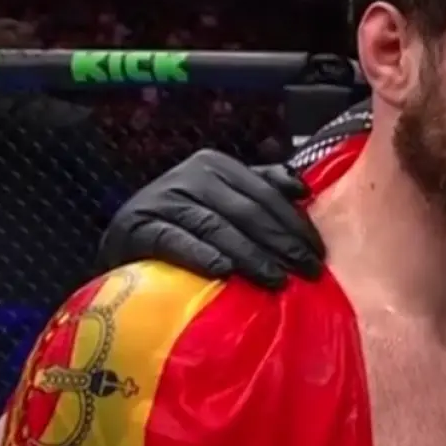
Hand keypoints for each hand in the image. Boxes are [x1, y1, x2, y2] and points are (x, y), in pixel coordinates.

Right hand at [99, 149, 323, 288]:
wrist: (126, 243)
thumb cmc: (186, 223)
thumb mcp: (224, 200)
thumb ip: (262, 190)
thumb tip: (302, 190)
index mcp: (217, 165)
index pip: (266, 195)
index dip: (295, 224)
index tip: (319, 253)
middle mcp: (190, 175)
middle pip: (247, 212)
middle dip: (282, 243)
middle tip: (309, 272)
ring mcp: (163, 199)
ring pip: (218, 228)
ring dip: (251, 256)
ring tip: (277, 280)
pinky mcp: (139, 226)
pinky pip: (176, 242)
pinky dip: (202, 256)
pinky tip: (224, 272)